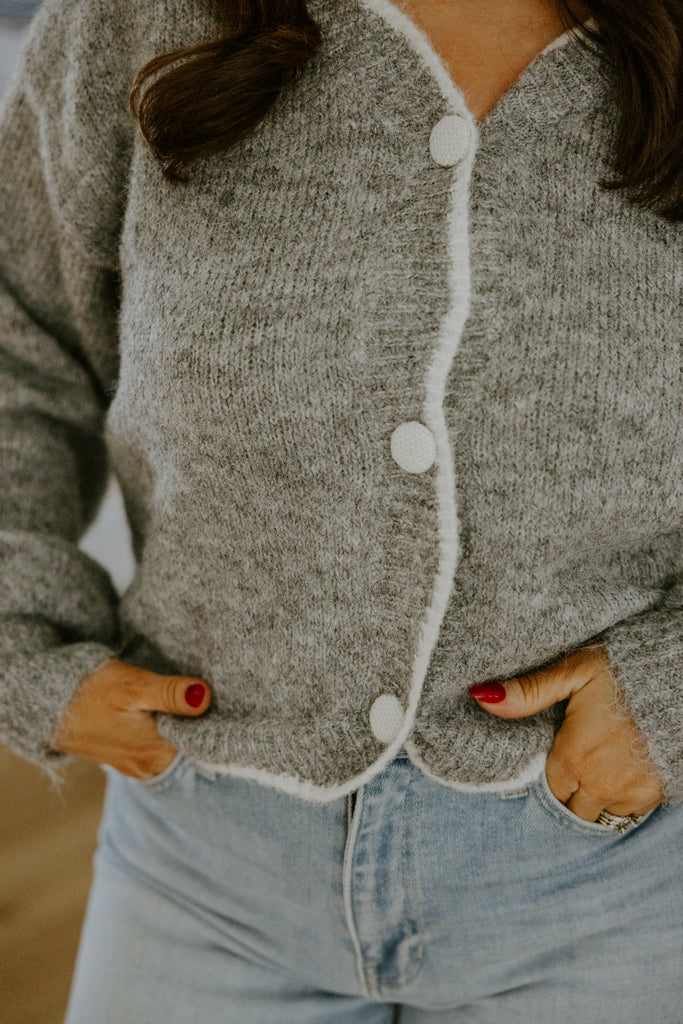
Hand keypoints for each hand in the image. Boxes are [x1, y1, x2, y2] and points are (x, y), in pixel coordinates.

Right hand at [50, 657, 210, 779]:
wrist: (46, 703)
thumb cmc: (89, 692)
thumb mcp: (132, 686)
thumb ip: (170, 693)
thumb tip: (205, 697)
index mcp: (156, 754)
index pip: (203, 746)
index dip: (215, 723)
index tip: (221, 700)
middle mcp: (150, 767)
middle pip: (191, 747)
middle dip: (201, 724)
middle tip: (207, 696)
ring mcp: (138, 763)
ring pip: (176, 746)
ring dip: (183, 725)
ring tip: (189, 700)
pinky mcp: (128, 754)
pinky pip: (159, 746)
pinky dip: (167, 729)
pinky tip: (167, 710)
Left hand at [469, 646, 664, 821]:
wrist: (682, 679)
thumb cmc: (627, 670)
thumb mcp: (575, 671)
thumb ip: (528, 691)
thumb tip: (481, 697)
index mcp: (572, 759)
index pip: (548, 790)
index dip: (550, 775)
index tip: (557, 758)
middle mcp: (599, 785)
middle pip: (571, 809)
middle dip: (570, 792)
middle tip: (577, 764)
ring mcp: (630, 794)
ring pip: (600, 813)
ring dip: (595, 797)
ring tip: (599, 768)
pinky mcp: (655, 795)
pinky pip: (628, 812)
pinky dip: (622, 797)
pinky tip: (622, 770)